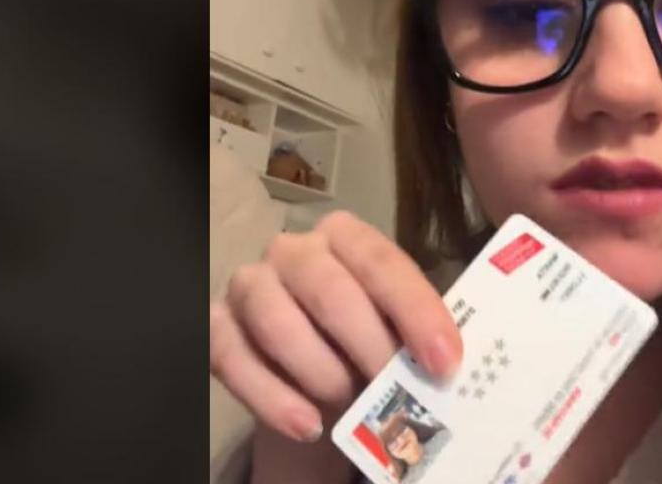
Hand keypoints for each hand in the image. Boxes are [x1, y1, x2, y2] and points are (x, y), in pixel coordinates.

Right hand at [209, 210, 462, 441]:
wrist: (317, 373)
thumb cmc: (366, 339)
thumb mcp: (396, 330)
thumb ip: (414, 336)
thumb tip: (444, 366)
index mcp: (344, 235)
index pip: (381, 261)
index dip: (415, 311)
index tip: (443, 362)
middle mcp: (292, 250)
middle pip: (328, 289)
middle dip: (369, 344)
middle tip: (396, 391)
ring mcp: (249, 285)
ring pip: (277, 322)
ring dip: (322, 371)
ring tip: (352, 406)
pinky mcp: (217, 327)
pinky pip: (232, 359)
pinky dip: (272, 398)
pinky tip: (309, 426)